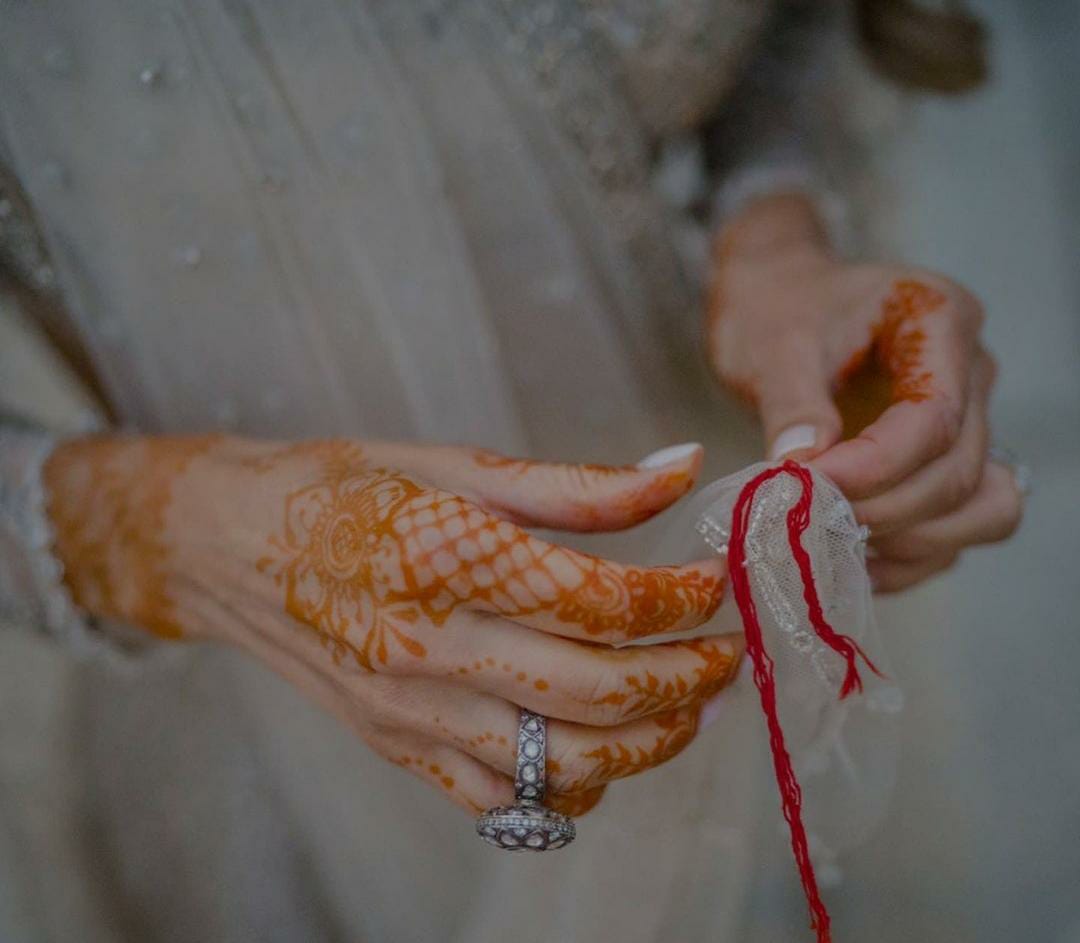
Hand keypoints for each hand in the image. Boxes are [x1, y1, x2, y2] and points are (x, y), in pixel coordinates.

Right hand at [45, 436, 740, 814]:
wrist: (231, 546)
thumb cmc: (341, 488)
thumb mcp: (454, 464)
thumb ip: (574, 484)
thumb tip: (678, 469)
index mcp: (448, 559)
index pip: (602, 602)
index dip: (680, 597)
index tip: (713, 580)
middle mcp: (430, 648)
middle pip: (598, 694)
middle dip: (688, 678)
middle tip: (727, 652)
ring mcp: (412, 712)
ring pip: (563, 763)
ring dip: (649, 743)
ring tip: (689, 705)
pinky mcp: (398, 746)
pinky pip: (502, 800)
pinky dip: (570, 789)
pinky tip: (603, 750)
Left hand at [706, 193, 1021, 590]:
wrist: (778, 303)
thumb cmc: (777, 312)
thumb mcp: (772, 344)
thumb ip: (792, 403)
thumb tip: (805, 470)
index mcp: (939, 320)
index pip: (933, 417)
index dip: (876, 468)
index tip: (808, 487)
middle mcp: (971, 372)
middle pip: (958, 471)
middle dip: (884, 511)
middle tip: (808, 522)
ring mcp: (969, 422)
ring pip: (980, 510)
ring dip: (908, 541)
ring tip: (832, 542)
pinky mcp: (947, 463)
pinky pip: (957, 529)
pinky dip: (909, 557)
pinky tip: (849, 559)